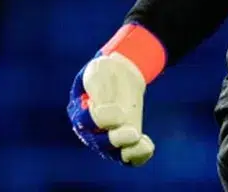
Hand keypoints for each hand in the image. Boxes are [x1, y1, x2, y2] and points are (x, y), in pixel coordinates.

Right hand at [66, 24, 165, 165]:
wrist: (122, 73)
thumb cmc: (106, 72)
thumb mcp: (99, 71)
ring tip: (141, 141)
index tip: (118, 112)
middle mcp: (92, 131)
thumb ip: (98, 88)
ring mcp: (109, 138)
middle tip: (134, 132)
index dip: (101, 120)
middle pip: (100, 143)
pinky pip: (131, 157)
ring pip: (116, 154)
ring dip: (129, 151)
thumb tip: (103, 109)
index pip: (85, 123)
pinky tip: (148, 145)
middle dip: (116, 140)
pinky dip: (139, 155)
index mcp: (79, 112)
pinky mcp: (126, 141)